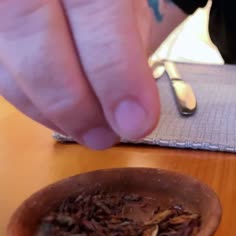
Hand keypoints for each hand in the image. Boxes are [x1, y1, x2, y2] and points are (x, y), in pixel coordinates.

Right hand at [0, 0, 183, 149]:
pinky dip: (32, 103)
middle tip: (106, 136)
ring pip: (10, 67)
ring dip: (53, 112)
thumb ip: (129, 45)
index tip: (137, 122)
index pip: (93, 17)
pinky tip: (62, 116)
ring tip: (91, 131)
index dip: (116, 76)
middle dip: (76, 105)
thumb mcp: (128, 4)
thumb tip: (130, 111)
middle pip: (38, 45)